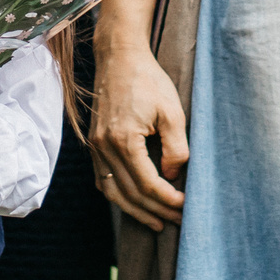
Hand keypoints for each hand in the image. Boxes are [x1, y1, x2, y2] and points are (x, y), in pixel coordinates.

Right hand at [89, 0, 187, 230]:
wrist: (119, 56)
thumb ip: (176, 147)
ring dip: (135, 210)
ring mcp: (95, 146)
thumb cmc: (148, 80)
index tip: (186, 207)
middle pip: (130, 193)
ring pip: (113, 191)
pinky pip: (103, 179)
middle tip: (177, 222)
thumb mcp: (172, 111)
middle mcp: (104, 147)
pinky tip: (132, 202)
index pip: (148, 184)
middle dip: (156, 211)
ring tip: (157, 222)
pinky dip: (118, 195)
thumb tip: (174, 175)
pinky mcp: (94, 143)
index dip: (168, 200)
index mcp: (124, 140)